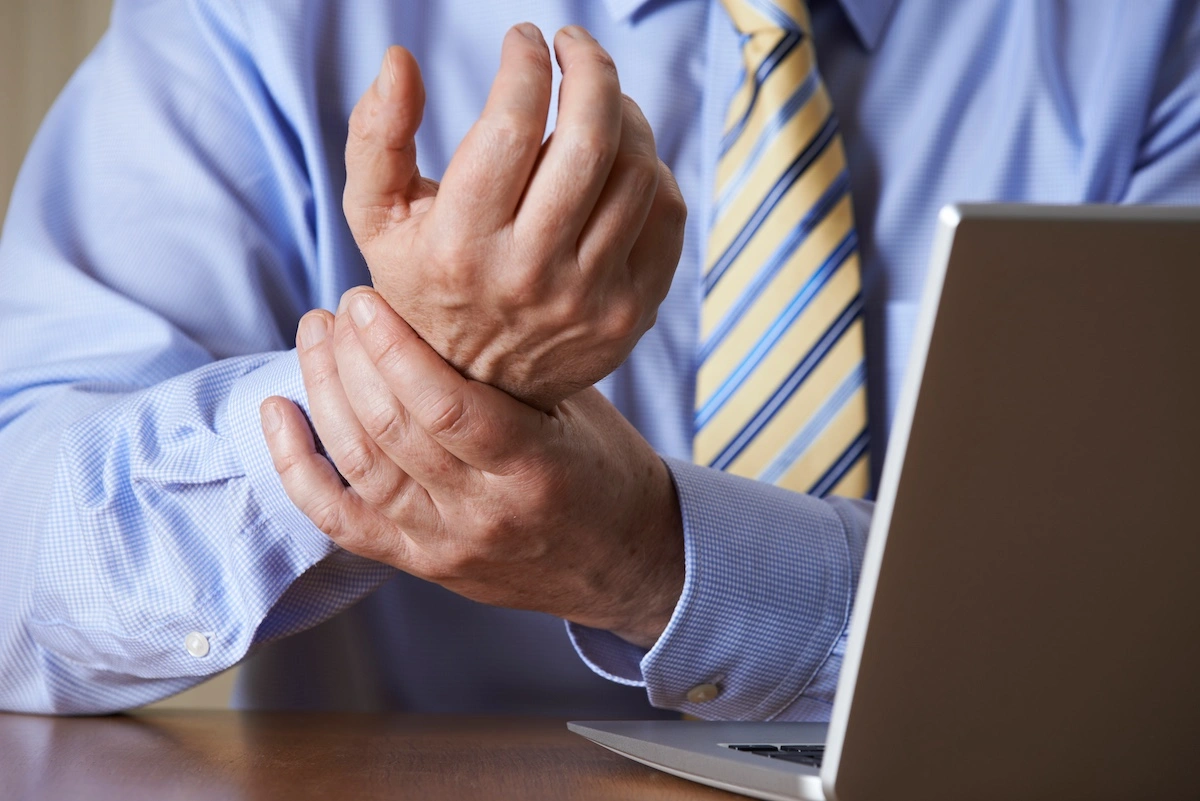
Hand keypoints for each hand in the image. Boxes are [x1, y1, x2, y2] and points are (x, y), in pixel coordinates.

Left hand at [261, 288, 684, 646]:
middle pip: (391, 430)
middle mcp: (483, 514)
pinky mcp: (420, 565)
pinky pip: (340, 521)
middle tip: (341, 307)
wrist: (627, 567)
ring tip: (316, 337)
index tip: (368, 299)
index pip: (446, 406)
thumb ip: (511, 373)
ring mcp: (445, 546)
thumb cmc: (607, 473)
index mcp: (534, 469)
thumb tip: (431, 307)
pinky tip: (277, 413)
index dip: (394, 346)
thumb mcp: (579, 411)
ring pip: (360, 466)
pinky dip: (297, 467)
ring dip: (324, 392)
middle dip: (351, 357)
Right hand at [343, 25, 686, 410]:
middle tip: (575, 46)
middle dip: (589, 69)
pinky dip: (650, 169)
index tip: (523, 39)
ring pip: (636, 172)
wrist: (479, 386)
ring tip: (596, 101)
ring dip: (622, 114)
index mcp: (459, 248)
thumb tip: (400, 59)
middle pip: (589, 141)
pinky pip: (666, 214)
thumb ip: (376, 136)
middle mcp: (529, 277)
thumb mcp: (376, 217)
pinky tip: (618, 160)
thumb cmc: (425, 282)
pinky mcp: (632, 312)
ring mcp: (589, 300)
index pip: (510, 127)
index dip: (524, 64)